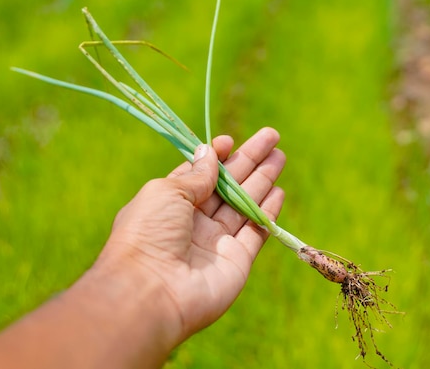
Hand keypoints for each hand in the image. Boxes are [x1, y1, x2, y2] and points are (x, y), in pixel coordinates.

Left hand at [95, 127, 285, 344]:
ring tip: (280, 156)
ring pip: (245, 204)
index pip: (199, 175)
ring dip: (263, 180)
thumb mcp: (167, 191)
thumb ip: (196, 174)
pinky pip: (256, 231)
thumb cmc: (149, 233)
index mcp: (170, 204)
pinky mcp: (237, 261)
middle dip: (249, 160)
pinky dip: (267, 212)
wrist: (151, 292)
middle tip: (272, 137)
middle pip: (228, 185)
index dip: (216, 157)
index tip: (230, 141)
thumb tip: (211, 151)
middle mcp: (194, 222)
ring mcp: (217, 243)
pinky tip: (278, 192)